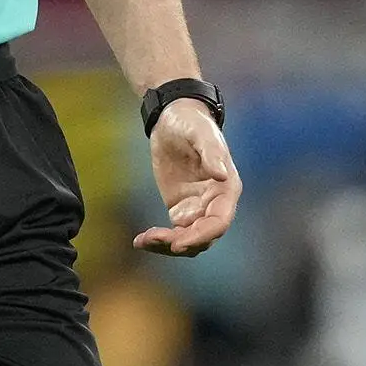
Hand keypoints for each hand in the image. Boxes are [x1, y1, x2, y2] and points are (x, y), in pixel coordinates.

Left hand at [137, 100, 241, 255]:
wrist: (173, 118)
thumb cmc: (191, 122)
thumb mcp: (200, 133)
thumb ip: (211, 153)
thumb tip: (222, 175)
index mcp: (226, 188)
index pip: (219, 222)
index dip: (201, 236)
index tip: (177, 244)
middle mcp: (215, 203)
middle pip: (203, 237)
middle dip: (180, 243)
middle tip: (151, 237)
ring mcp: (197, 209)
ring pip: (188, 241)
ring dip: (167, 246)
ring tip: (142, 240)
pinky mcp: (180, 210)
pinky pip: (174, 234)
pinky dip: (158, 241)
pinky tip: (139, 241)